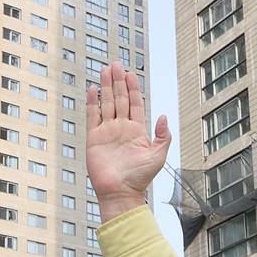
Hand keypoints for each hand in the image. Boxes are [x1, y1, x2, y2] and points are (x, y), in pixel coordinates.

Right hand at [86, 61, 171, 222]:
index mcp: (137, 131)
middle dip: (118, 81)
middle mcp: (121, 128)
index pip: (135, 104)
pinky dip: (92, 103)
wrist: (120, 192)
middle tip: (116, 64)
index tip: (130, 73)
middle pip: (120, 99)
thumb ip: (163, 136)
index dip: (133, 88)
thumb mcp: (158, 155)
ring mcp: (107, 132)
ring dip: (107, 87)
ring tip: (105, 70)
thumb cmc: (140, 178)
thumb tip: (163, 116)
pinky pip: (92, 117)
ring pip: (106, 104)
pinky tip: (93, 89)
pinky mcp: (94, 139)